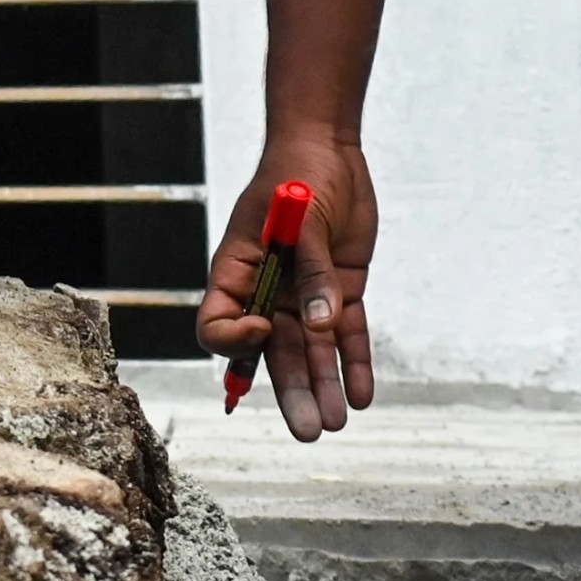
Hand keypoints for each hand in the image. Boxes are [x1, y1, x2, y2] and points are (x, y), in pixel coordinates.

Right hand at [197, 134, 378, 441]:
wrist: (326, 149)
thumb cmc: (296, 174)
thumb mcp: (302, 218)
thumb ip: (315, 273)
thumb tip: (324, 327)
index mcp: (236, 272)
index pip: (219, 323)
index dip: (236, 338)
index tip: (264, 326)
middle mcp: (267, 291)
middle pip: (272, 352)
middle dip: (291, 391)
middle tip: (308, 431)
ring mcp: (304, 293)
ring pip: (312, 351)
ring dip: (324, 386)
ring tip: (336, 424)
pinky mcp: (340, 290)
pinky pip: (346, 334)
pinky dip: (354, 363)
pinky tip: (361, 394)